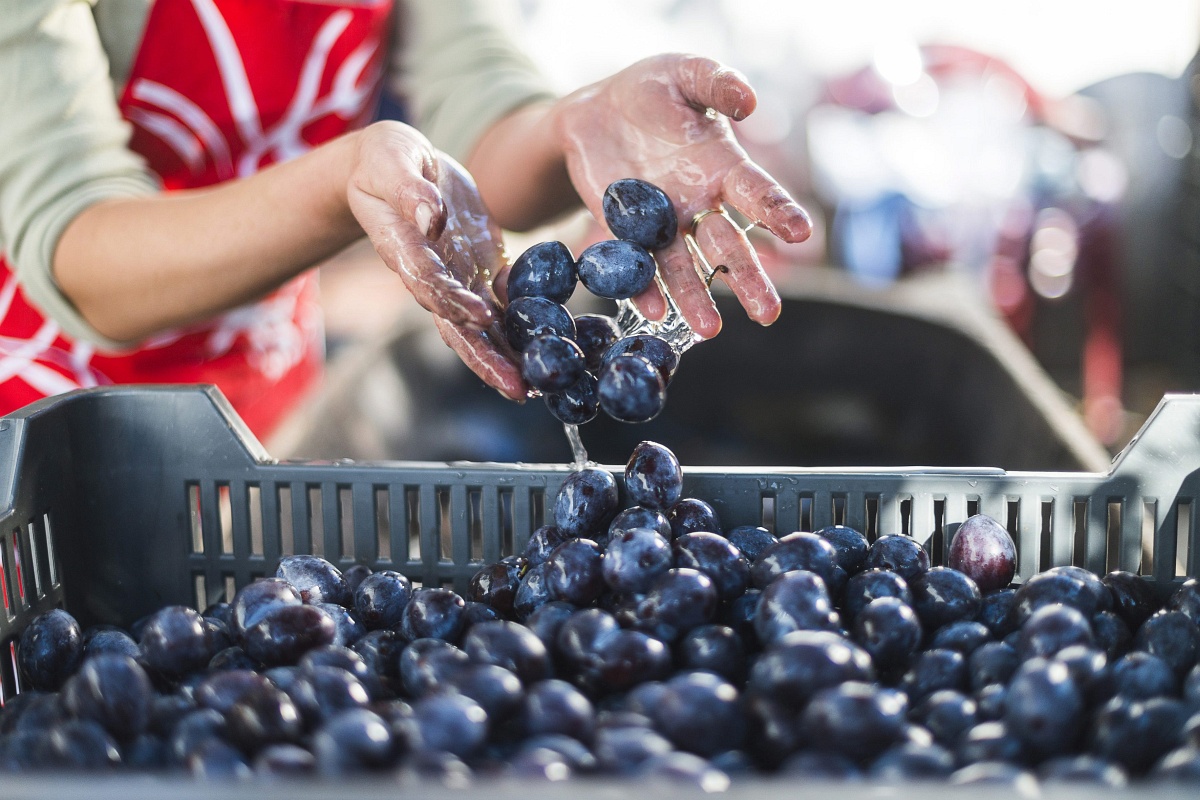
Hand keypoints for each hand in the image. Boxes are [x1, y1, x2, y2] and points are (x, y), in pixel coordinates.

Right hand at [348, 122, 524, 399]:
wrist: (393, 168)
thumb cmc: (385, 160)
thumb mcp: (390, 161)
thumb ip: (408, 190)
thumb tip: (428, 217)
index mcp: (403, 249)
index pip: (427, 281)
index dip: (451, 300)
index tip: (480, 315)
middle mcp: (431, 275)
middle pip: (456, 325)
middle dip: (485, 358)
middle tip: (517, 388)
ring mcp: (457, 278)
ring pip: (481, 327)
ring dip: (506, 358)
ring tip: (536, 390)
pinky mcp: (481, 271)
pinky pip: (503, 306)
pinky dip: (522, 330)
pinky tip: (548, 354)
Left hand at [552, 54, 812, 337]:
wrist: (593, 113)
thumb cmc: (649, 91)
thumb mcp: (681, 74)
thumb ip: (715, 83)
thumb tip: (749, 102)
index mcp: (723, 167)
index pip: (757, 193)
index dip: (778, 211)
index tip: (800, 232)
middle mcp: (699, 204)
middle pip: (728, 247)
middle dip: (747, 279)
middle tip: (768, 314)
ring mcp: (663, 226)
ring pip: (685, 268)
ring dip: (697, 298)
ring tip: (708, 330)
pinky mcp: (626, 236)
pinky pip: (638, 268)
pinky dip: (645, 290)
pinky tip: (653, 312)